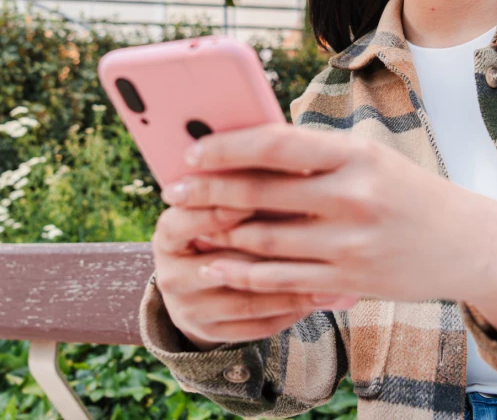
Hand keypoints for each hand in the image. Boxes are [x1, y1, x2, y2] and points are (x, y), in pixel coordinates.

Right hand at [151, 200, 359, 349]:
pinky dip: (292, 309)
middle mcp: (171, 275)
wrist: (194, 286)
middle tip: (311, 233)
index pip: (186, 222)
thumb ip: (240, 188)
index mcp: (167, 235)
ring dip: (290, 285)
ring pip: (246, 300)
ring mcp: (189, 310)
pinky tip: (321, 294)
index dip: (220, 210)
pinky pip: (259, 325)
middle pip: (222, 264)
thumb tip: (290, 162)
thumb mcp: (214, 206)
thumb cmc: (219, 227)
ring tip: (328, 267)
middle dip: (268, 249)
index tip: (261, 193)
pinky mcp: (213, 334)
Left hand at [161, 124, 496, 305]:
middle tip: (174, 189)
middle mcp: (353, 198)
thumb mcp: (369, 159)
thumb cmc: (408, 192)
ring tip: (189, 225)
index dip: (227, 147)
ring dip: (219, 234)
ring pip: (265, 240)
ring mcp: (351, 245)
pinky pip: (283, 280)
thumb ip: (314, 156)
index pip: (276, 144)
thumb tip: (245, 147)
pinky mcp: (349, 282)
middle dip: (209, 191)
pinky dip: (244, 274)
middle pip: (262, 193)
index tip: (192, 149)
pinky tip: (219, 266)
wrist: (468, 245)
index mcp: (356, 155)